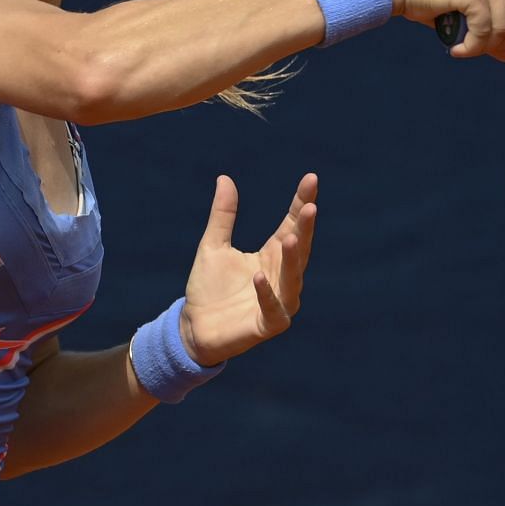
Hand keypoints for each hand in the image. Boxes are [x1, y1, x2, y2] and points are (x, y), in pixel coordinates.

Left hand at [179, 173, 317, 365]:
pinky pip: (273, 309)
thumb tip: (224, 178)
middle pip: (299, 249)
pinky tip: (259, 275)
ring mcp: (279, 302)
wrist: (193, 327)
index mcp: (272, 256)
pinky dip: (267, 293)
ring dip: (294, 260)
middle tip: (310, 206)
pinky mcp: (268, 325)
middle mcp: (281, 277)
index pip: (292, 225)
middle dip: (306, 228)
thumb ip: (223, 215)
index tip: (311, 180)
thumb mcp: (213, 245)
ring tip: (292, 238)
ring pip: (293, 279)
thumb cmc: (208, 288)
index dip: (301, 203)